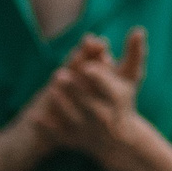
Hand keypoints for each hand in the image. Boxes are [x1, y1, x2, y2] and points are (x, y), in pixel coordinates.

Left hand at [38, 30, 148, 160]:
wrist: (119, 141)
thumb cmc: (124, 100)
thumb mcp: (132, 78)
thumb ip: (134, 53)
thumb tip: (138, 29)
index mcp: (118, 98)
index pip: (108, 86)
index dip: (98, 77)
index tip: (88, 66)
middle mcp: (103, 116)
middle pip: (88, 101)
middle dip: (74, 88)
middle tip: (60, 73)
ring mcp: (87, 129)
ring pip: (72, 117)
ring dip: (60, 104)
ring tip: (49, 89)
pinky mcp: (73, 140)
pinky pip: (58, 134)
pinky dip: (46, 127)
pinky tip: (33, 117)